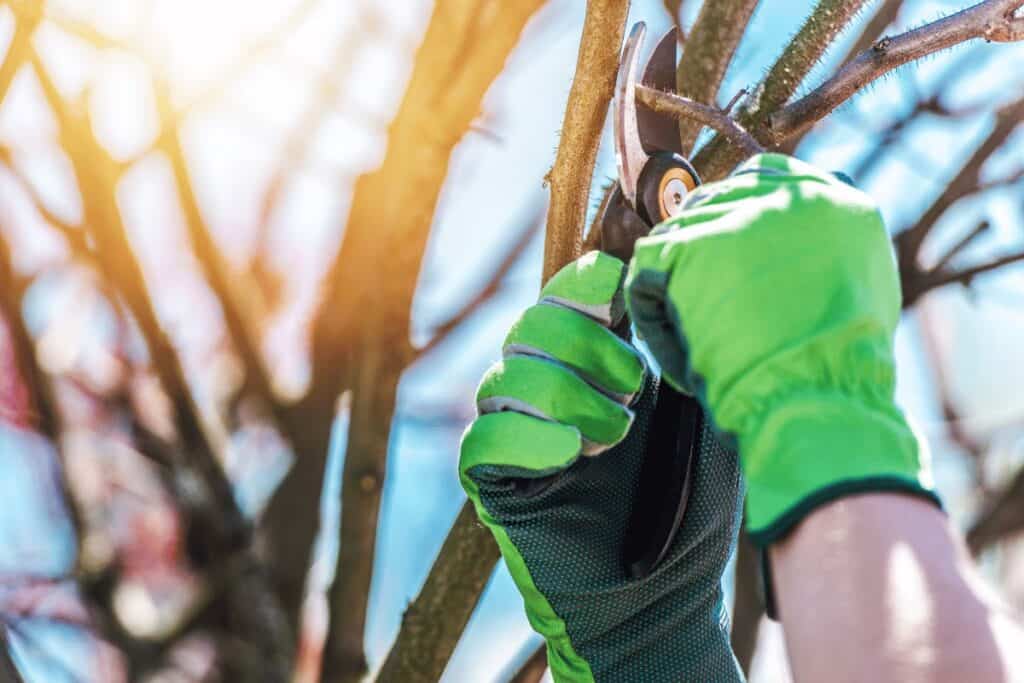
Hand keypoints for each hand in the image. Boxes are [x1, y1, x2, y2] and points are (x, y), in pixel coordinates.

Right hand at [459, 251, 743, 681]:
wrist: (664, 599)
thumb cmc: (691, 511)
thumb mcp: (707, 422)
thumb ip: (687, 358)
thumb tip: (671, 291)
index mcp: (597, 366)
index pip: (566, 296)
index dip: (583, 283)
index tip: (618, 295)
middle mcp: (550, 392)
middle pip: (530, 326)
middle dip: (582, 345)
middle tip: (631, 390)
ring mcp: (519, 437)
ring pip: (503, 376)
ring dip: (562, 394)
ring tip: (612, 437)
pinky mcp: (495, 484)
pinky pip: (482, 440)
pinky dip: (524, 437)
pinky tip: (569, 455)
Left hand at [625, 153, 939, 545]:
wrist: (819, 397)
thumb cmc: (839, 371)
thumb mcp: (862, 290)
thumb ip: (826, 250)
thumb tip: (791, 242)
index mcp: (834, 201)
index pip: (765, 177)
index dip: (736, 217)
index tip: (724, 257)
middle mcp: (786, 196)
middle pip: (714, 202)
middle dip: (700, 255)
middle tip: (704, 309)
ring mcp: (736, 216)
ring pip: (675, 238)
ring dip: (676, 290)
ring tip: (702, 343)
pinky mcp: (691, 245)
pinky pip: (645, 273)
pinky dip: (653, 319)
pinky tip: (681, 354)